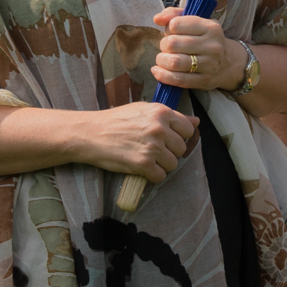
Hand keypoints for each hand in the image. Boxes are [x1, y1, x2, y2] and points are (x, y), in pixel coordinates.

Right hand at [81, 100, 198, 181]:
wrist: (90, 133)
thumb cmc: (116, 120)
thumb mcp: (144, 110)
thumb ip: (171, 116)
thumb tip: (195, 122)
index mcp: (161, 112)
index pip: (188, 129)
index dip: (179, 136)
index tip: (166, 139)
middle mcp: (159, 128)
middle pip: (181, 148)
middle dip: (170, 152)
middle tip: (152, 150)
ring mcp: (152, 146)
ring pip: (173, 164)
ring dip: (161, 165)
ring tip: (146, 158)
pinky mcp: (143, 163)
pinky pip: (160, 176)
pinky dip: (152, 176)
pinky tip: (141, 168)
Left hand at [151, 8, 242, 91]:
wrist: (229, 63)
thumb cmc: (205, 40)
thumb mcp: (196, 22)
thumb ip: (174, 15)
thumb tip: (157, 19)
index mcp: (210, 27)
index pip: (176, 24)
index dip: (168, 28)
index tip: (172, 33)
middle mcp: (212, 45)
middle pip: (173, 43)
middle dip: (163, 45)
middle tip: (167, 47)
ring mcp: (210, 64)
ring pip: (174, 62)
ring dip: (162, 60)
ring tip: (163, 59)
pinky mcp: (205, 81)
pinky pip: (178, 79)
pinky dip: (163, 76)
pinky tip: (158, 71)